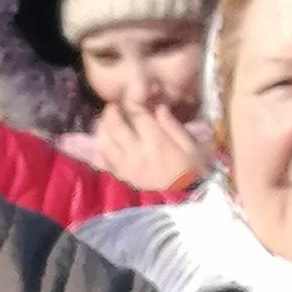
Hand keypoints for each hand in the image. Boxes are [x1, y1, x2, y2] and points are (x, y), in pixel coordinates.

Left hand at [83, 100, 214, 194]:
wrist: (187, 193)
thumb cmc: (191, 166)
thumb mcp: (188, 142)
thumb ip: (171, 124)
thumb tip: (158, 107)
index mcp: (156, 140)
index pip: (137, 115)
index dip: (131, 103)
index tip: (129, 98)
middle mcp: (137, 152)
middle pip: (115, 127)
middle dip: (111, 113)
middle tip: (112, 106)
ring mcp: (127, 166)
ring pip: (105, 143)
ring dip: (102, 130)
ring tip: (105, 122)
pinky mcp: (123, 176)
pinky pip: (104, 162)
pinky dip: (100, 151)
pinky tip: (102, 143)